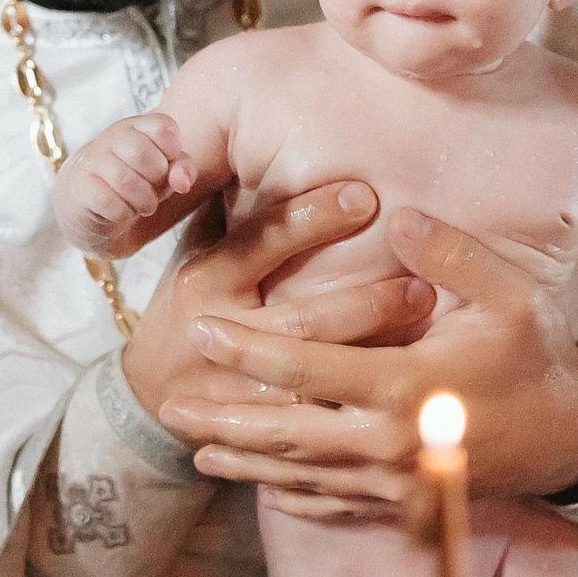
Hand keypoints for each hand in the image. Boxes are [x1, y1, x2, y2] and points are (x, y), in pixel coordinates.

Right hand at [55, 112, 200, 257]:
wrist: (90, 201)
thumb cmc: (136, 180)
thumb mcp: (165, 171)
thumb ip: (183, 169)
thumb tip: (183, 183)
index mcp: (136, 126)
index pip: (164, 128)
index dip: (172, 152)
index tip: (164, 166)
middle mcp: (112, 137)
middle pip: (143, 155)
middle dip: (157, 181)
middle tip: (153, 190)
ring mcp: (93, 161)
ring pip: (126, 181)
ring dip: (144, 202)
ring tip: (143, 205)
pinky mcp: (81, 188)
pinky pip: (109, 203)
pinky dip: (124, 213)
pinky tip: (123, 212)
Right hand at [123, 179, 437, 424]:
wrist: (152, 397)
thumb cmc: (196, 304)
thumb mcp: (200, 251)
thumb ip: (236, 210)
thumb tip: (267, 143)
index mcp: (206, 279)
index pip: (263, 241)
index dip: (314, 217)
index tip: (367, 196)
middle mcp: (219, 333)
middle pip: (302, 319)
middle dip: (366, 302)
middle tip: (423, 283)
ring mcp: (238, 389)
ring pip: (315, 376)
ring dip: (373, 353)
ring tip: (425, 331)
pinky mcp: (259, 433)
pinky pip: (316, 425)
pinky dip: (359, 408)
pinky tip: (406, 391)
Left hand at [164, 207, 577, 515]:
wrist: (575, 436)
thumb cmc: (538, 355)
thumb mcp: (510, 293)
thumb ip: (450, 253)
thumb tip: (396, 218)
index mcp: (406, 384)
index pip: (307, 368)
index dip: (249, 348)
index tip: (202, 330)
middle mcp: (390, 440)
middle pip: (284, 431)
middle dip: (222, 417)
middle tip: (168, 403)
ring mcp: (394, 481)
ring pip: (300, 474)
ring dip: (243, 460)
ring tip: (194, 447)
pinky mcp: (403, 505)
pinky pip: (333, 504)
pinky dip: (289, 495)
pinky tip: (258, 483)